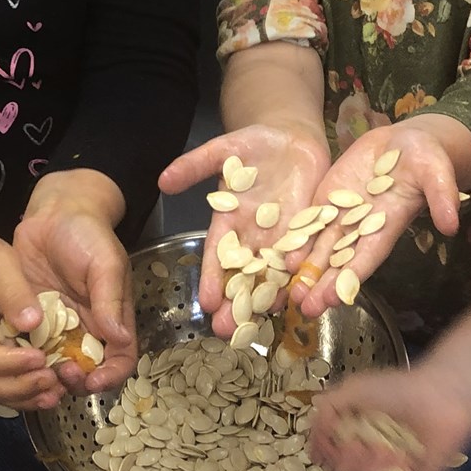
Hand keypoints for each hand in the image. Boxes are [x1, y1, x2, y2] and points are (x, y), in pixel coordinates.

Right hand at [0, 225, 59, 409]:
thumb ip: (12, 290)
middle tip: (52, 379)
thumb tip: (33, 323)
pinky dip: (26, 391)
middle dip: (19, 387)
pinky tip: (52, 389)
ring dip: (25, 396)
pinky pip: (4, 385)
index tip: (40, 357)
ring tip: (56, 392)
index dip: (9, 363)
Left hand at [11, 176, 134, 397]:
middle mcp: (86, 329)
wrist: (52, 213)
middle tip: (60, 371)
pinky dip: (24, 358)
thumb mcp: (105, 263)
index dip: (110, 376)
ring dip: (49, 374)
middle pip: (87, 371)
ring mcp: (58, 326)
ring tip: (37, 368)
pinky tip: (15, 356)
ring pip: (56, 365)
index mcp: (112, 318)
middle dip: (76, 380)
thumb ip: (110, 300)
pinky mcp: (31, 319)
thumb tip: (119, 337)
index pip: (119, 359)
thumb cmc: (87, 234)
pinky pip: (28, 347)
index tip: (92, 381)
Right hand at [160, 125, 330, 337]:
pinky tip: (299, 295)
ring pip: (274, 273)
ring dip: (268, 298)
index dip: (213, 278)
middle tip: (227, 331)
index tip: (205, 302)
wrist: (292, 139)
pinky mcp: (308, 231)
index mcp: (230, 221)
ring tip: (262, 323)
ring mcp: (283, 237)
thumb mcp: (222, 150)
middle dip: (235, 302)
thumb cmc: (254, 145)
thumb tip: (162, 179)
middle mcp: (255, 236)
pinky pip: (305, 256)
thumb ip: (195, 166)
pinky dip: (302, 275)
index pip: (219, 255)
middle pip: (244, 274)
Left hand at [291, 124, 462, 320]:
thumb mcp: (437, 173)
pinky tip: (279, 257)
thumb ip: (442, 197)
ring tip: (289, 295)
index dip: (353, 277)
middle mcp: (362, 227)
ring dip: (306, 271)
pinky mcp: (328, 199)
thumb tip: (452, 225)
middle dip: (323, 285)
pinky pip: (309, 223)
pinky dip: (296, 240)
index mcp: (388, 225)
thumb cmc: (427, 158)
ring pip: (321, 248)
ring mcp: (342, 214)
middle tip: (305, 309)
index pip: (368, 256)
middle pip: (341, 261)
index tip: (337, 299)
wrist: (405, 141)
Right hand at [309, 360, 470, 470]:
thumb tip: (313, 445)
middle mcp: (376, 457)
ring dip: (366, 470)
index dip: (328, 456)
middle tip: (355, 448)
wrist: (440, 395)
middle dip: (346, 464)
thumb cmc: (399, 388)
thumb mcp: (352, 390)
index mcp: (361, 437)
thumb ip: (325, 410)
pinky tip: (395, 457)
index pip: (334, 459)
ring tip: (378, 449)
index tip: (325, 450)